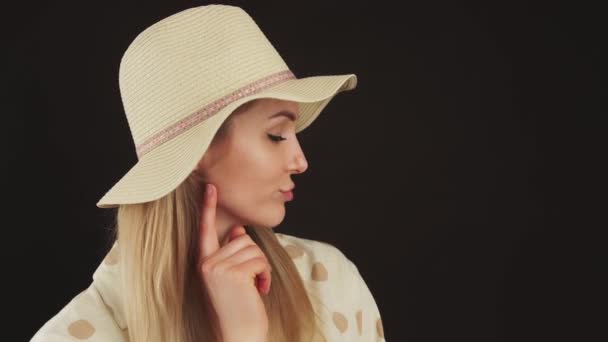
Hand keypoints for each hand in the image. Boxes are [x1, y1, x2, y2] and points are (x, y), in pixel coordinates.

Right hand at [197, 183, 271, 341]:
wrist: (239, 334)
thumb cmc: (238, 306)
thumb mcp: (232, 277)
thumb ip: (233, 252)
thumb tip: (240, 230)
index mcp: (204, 262)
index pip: (206, 230)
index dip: (209, 207)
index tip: (211, 187)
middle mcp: (207, 263)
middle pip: (242, 239)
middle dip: (255, 258)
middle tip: (253, 280)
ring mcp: (218, 268)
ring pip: (253, 248)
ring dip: (261, 267)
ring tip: (255, 286)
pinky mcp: (233, 274)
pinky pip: (259, 261)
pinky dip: (265, 275)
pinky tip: (260, 290)